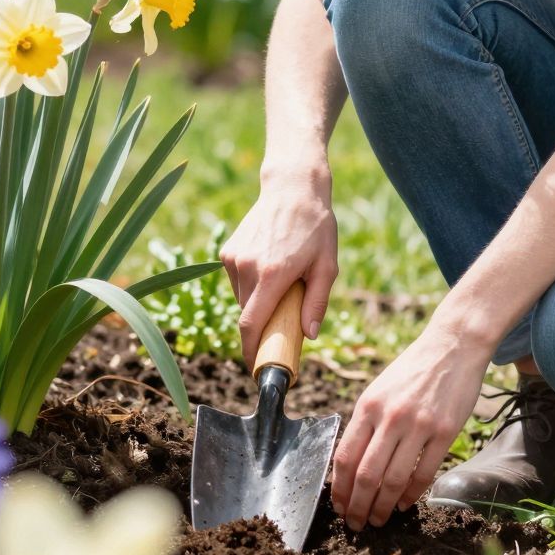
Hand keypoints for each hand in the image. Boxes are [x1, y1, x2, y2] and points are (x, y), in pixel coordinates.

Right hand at [218, 171, 338, 371]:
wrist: (292, 187)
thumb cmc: (316, 226)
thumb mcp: (327, 265)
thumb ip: (317, 301)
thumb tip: (310, 335)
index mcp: (272, 275)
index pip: (251, 325)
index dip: (251, 351)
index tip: (257, 367)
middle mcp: (247, 268)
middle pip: (247, 315)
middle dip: (263, 325)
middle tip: (285, 318)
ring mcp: (234, 258)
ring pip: (241, 299)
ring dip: (258, 302)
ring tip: (281, 282)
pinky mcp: (227, 251)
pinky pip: (236, 282)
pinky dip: (250, 285)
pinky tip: (269, 266)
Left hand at [329, 318, 493, 530]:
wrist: (453, 345)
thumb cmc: (413, 369)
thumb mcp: (379, 389)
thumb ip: (366, 423)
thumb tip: (351, 465)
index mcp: (368, 405)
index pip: (345, 457)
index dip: (340, 489)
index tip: (339, 507)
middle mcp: (390, 416)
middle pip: (366, 475)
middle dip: (358, 506)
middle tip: (356, 525)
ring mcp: (419, 425)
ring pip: (393, 479)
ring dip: (383, 507)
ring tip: (378, 520)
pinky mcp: (444, 432)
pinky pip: (423, 473)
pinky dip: (411, 494)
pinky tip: (404, 504)